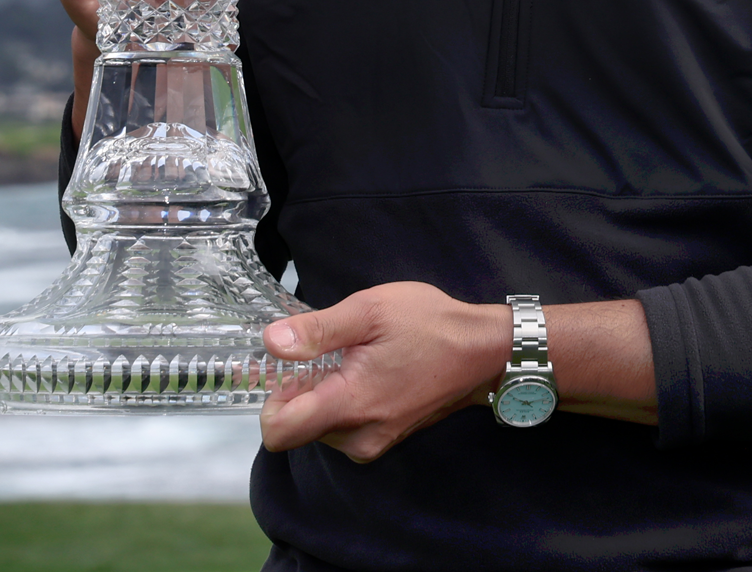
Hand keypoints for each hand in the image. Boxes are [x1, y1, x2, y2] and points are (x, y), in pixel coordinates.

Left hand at [257, 282, 504, 462]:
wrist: (482, 350)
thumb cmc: (429, 324)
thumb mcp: (369, 310)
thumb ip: (317, 329)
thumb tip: (271, 342)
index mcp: (350, 405)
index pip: (279, 433)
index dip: (269, 401)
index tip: (282, 370)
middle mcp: (359, 436)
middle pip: (297, 429)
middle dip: (297, 394)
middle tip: (321, 353)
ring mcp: (375, 441)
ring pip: (318, 430)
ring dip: (320, 397)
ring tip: (348, 359)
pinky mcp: (385, 438)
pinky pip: (343, 429)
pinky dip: (340, 403)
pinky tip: (362, 371)